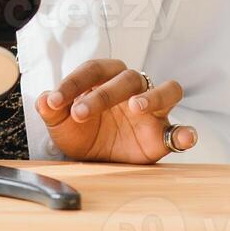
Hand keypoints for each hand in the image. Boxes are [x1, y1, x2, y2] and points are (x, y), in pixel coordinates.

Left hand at [34, 59, 195, 163]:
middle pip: (127, 78)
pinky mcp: (164, 134)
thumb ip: (51, 110)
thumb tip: (43, 100)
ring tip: (137, 107)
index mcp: (106, 78)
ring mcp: (153, 110)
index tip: (54, 101)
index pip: (93, 69)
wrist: (96, 161)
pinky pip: (182, 129)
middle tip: (81, 112)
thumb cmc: (82, 132)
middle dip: (102, 94)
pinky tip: (183, 138)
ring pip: (166, 90)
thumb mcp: (61, 124)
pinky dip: (186, 133)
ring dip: (154, 96)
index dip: (73, 83)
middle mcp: (133, 88)